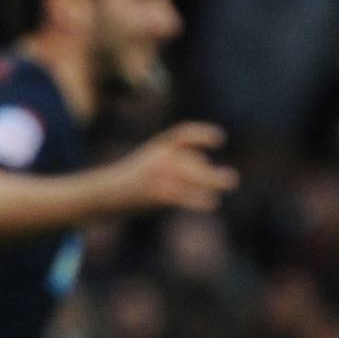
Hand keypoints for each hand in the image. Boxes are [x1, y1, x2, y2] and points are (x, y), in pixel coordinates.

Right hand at [111, 122, 237, 212]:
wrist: (105, 193)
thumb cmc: (132, 182)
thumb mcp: (151, 164)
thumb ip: (178, 164)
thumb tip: (205, 170)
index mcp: (159, 147)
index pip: (182, 135)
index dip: (201, 135)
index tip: (220, 139)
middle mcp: (159, 157)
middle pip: (192, 162)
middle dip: (210, 173)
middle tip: (233, 180)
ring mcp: (156, 174)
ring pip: (189, 177)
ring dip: (211, 182)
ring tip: (229, 184)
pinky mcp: (154, 192)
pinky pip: (181, 194)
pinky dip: (197, 198)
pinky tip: (211, 202)